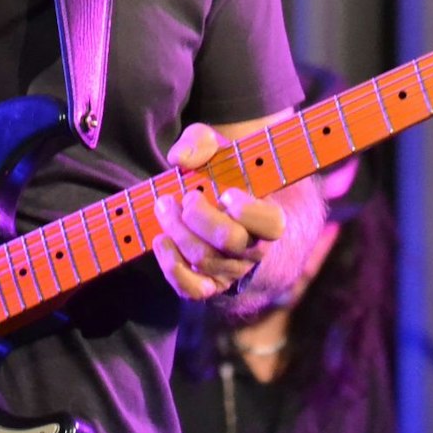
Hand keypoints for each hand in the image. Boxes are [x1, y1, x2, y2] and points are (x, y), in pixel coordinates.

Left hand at [150, 123, 285, 299]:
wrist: (223, 209)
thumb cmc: (224, 175)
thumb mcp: (216, 150)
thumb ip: (200, 143)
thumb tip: (180, 158)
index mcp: (268, 218)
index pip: (271, 225)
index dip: (247, 210)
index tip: (226, 193)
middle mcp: (253, 250)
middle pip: (228, 240)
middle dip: (198, 215)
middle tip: (185, 197)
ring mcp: (230, 270)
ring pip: (203, 258)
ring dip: (176, 229)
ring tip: (164, 205)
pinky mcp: (207, 284)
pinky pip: (191, 289)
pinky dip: (171, 266)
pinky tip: (161, 240)